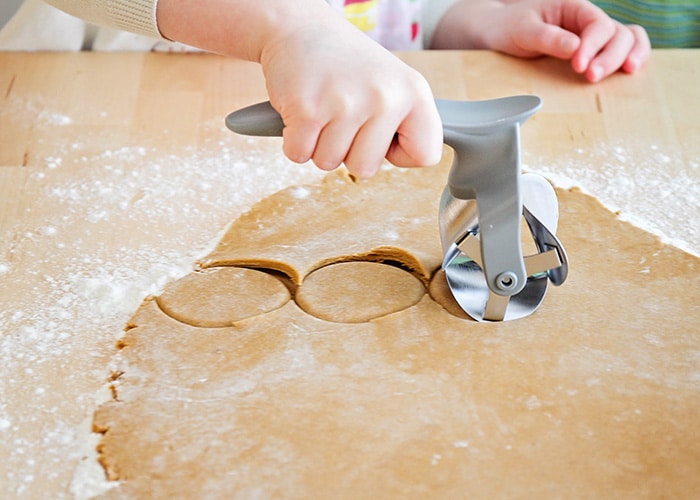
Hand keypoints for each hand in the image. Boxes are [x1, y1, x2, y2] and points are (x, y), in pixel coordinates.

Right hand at [261, 16, 442, 176]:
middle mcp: (385, 97)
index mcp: (414, 91)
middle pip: (366, 169)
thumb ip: (407, 123)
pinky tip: (303, 111)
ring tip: (323, 108)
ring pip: (329, 163)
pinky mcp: (308, 110)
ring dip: (318, 144)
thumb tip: (421, 157)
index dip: (398, 153)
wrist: (299, 27)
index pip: (426, 155)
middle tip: (342, 115)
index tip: (381, 130)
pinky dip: (295, 140)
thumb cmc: (345, 63)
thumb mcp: (392, 84)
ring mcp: (346, 104)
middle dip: (347, 152)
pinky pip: (299, 154)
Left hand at [432, 0, 650, 82]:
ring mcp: (593, 37)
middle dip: (611, 56)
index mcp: (574, 8)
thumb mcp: (523, 30)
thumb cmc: (509, 26)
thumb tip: (575, 48)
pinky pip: (620, 51)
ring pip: (626, 40)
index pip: (597, 24)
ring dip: (628, 56)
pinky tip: (630, 71)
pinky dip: (630, 58)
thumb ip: (547, 38)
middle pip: (618, 33)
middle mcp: (588, 21)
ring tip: (625, 75)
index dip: (593, 45)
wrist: (498, 31)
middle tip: (591, 76)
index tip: (578, 66)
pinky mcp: (592, 52)